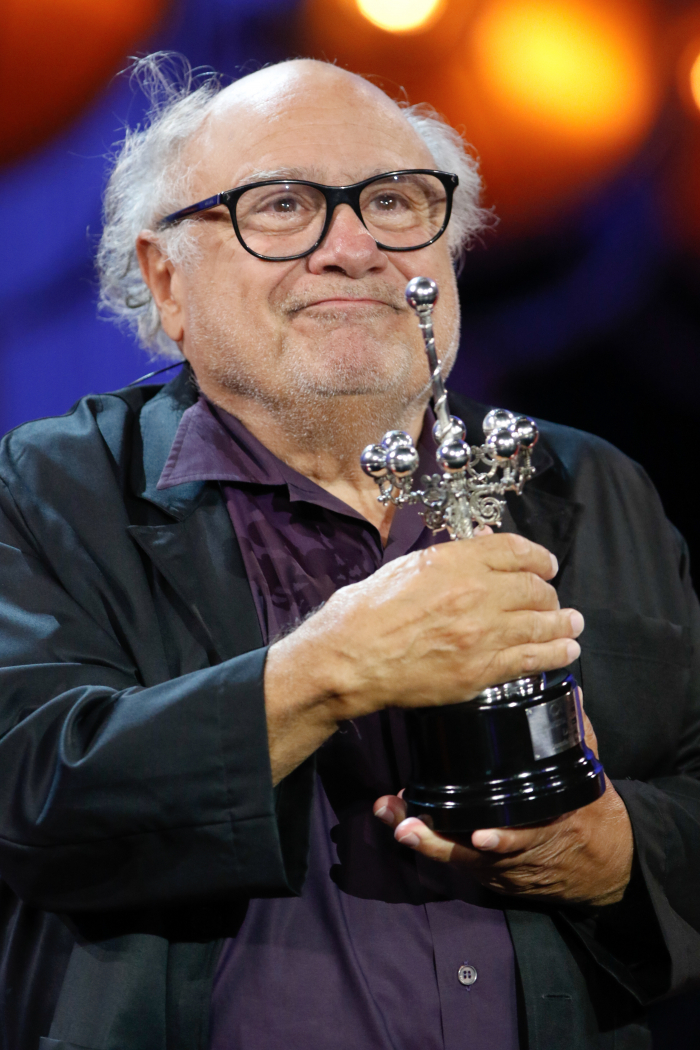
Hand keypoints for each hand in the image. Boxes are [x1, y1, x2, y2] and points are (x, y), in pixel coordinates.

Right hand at [268, 531, 581, 720]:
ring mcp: (483, 633)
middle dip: (549, 593)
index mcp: (456, 561)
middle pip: (535, 588)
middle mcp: (477, 592)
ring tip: (573, 623)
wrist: (351, 656)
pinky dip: (556, 654)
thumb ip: (448, 560)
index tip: (547, 564)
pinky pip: (532, 659)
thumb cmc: (367, 611)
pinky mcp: (481, 670)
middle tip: (553, 598)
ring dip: (563, 622)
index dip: (539, 557)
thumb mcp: (407, 566)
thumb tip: (477, 552)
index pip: (515, 550)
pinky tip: (566, 652)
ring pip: (542, 624)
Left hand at [373, 710, 633, 906]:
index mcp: (545, 828)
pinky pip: (457, 860)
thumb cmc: (590, 814)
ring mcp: (501, 869)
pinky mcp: (491, 876)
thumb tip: (570, 694)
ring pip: (456, 858)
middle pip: (471, 853)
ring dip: (422, 839)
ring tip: (395, 822)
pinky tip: (402, 823)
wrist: (604, 867)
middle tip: (405, 825)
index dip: (498, 836)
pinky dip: (430, 844)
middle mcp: (518, 854)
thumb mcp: (585, 777)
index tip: (478, 835)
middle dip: (435, 840)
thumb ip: (576, 737)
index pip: (520, 835)